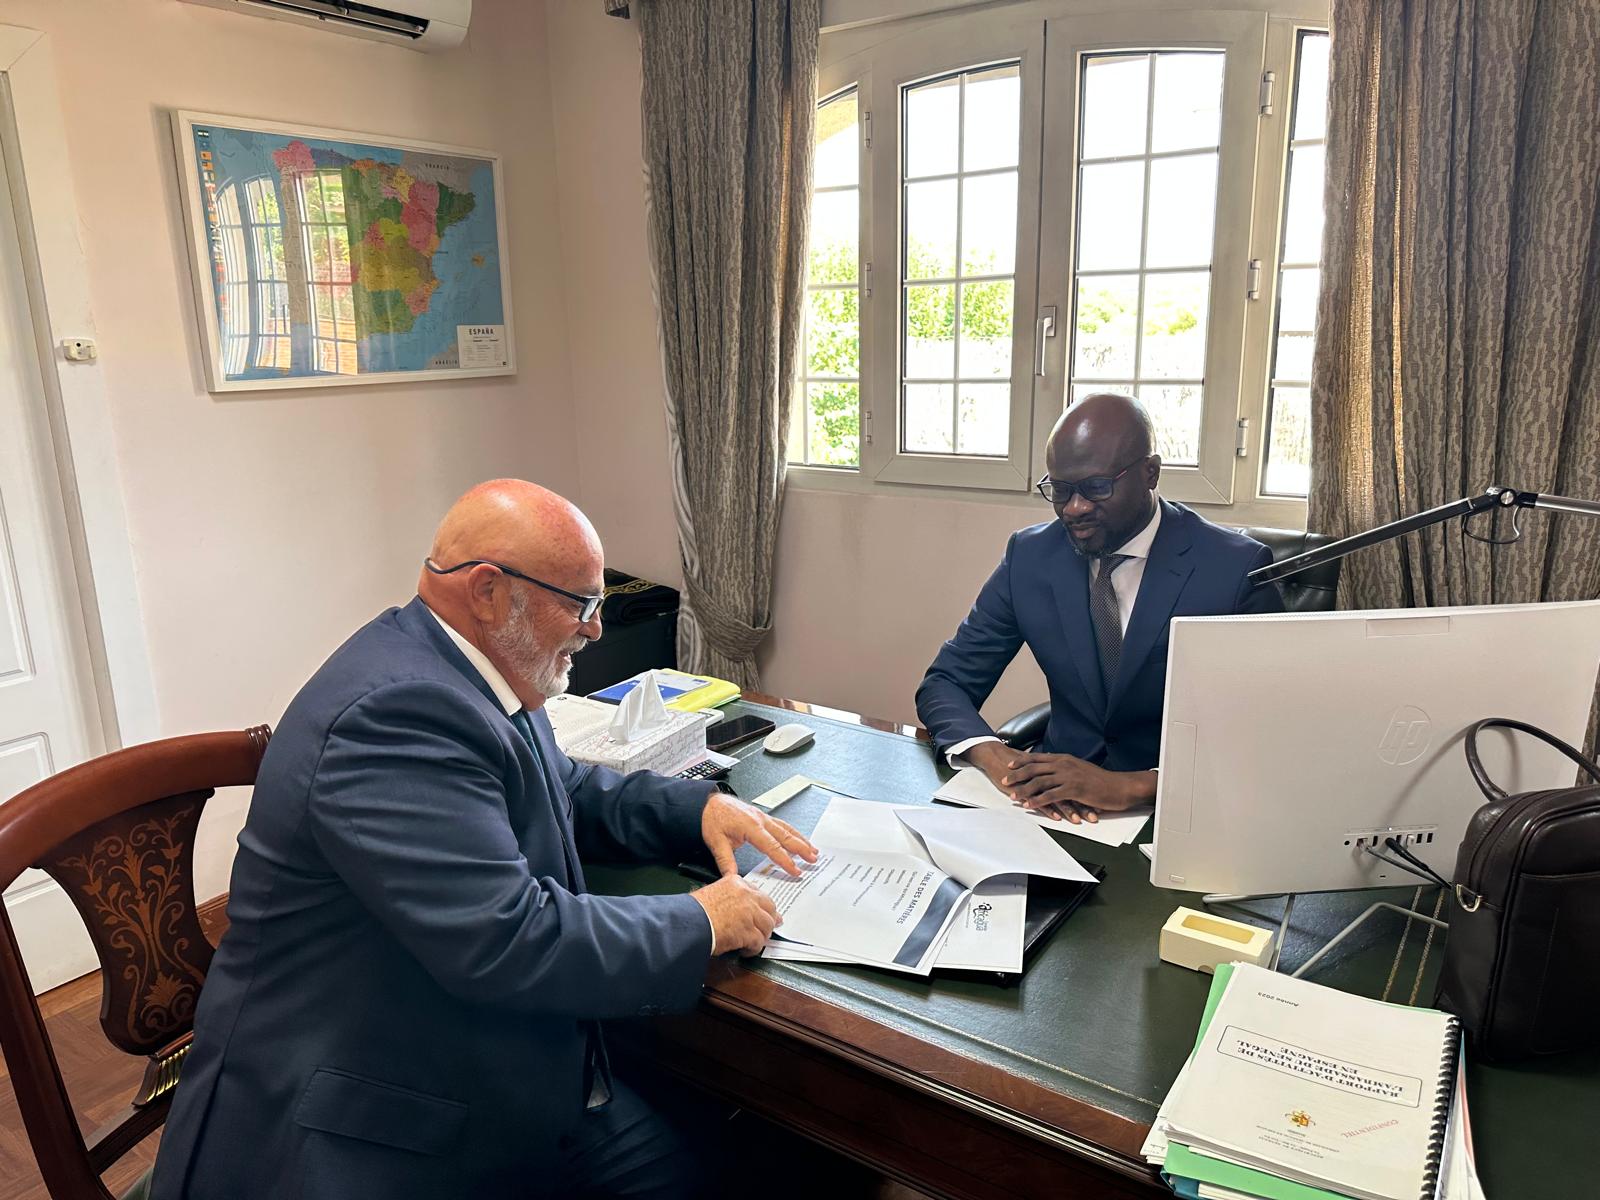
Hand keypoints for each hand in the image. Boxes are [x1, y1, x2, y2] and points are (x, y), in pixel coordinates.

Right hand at [690, 875, 780, 955]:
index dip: (762, 906)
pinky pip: (759, 942)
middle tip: (767, 928)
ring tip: (754, 942)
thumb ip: (727, 897)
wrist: (689, 922)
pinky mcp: (749, 931)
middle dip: (769, 919)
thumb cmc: (693, 910)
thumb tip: (734, 909)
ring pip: (768, 926)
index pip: (758, 893)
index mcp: (736, 883)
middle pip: (769, 907)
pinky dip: (753, 949)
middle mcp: (747, 896)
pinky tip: (746, 951)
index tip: (763, 912)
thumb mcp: (711, 893)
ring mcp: (750, 913)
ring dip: (762, 936)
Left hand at [700, 791, 817, 877]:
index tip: (796, 870)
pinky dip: (793, 832)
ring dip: (801, 840)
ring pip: (787, 828)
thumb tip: (733, 879)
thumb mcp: (715, 842)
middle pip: (786, 836)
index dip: (785, 860)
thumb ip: (726, 861)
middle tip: (813, 859)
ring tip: (813, 850)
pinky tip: (798, 838)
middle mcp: (760, 820)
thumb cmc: (712, 818)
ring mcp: (762, 816)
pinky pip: (781, 824)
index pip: (772, 847)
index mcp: (751, 826)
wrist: (707, 803)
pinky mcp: (761, 816)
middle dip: (801, 849)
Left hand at [965, 744, 1151, 823]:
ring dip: (1024, 789)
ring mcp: (1069, 776)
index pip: (1039, 758)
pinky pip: (1051, 795)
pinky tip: (1029, 805)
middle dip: (1017, 774)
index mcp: (1065, 759)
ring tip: (1013, 795)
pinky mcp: (1074, 789)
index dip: (1022, 761)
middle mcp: (1065, 764)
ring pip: (1040, 781)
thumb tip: (1055, 771)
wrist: (1120, 786)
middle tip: (1004, 780)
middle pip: (1035, 768)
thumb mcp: (1081, 769)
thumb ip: (1067, 769)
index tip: (1010, 764)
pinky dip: (1038, 800)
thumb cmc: (1102, 781)